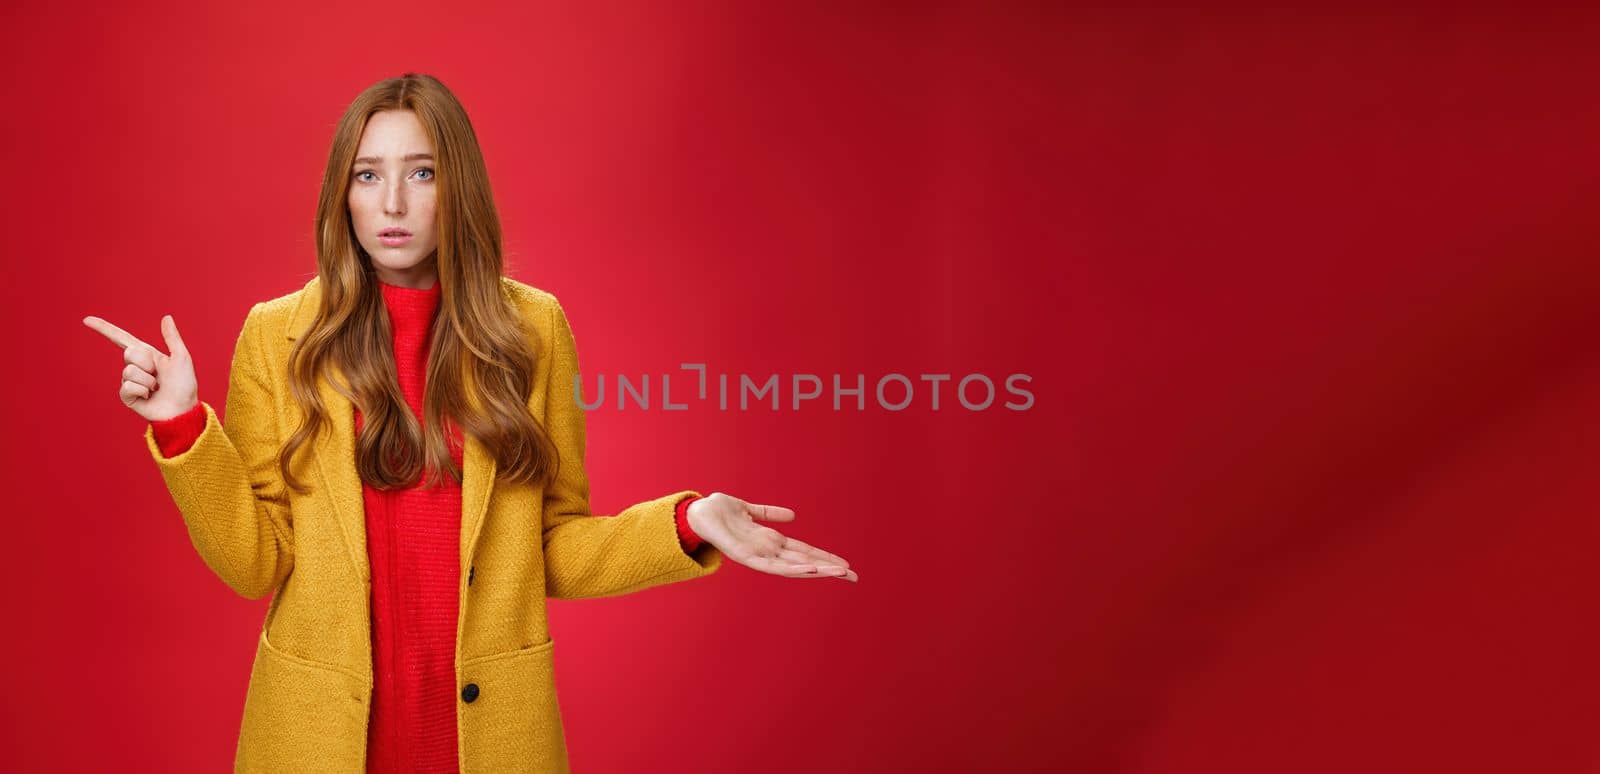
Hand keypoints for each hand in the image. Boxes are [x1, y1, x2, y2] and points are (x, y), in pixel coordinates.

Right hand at [83, 314, 198, 422]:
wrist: (183, 409)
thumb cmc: (184, 385)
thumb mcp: (181, 358)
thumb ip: (172, 338)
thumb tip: (166, 317)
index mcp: (146, 354)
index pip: (121, 338)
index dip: (104, 328)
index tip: (86, 320)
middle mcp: (135, 366)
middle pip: (129, 353)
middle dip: (147, 363)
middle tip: (159, 375)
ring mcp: (129, 381)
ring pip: (130, 372)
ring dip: (148, 380)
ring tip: (156, 388)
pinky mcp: (126, 395)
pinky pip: (128, 387)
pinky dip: (142, 391)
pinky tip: (148, 397)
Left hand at [687, 492, 858, 581]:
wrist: (695, 513)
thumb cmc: (718, 511)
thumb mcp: (749, 509)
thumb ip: (769, 513)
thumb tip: (793, 516)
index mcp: (771, 541)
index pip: (804, 551)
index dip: (825, 558)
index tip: (845, 565)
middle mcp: (768, 550)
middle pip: (805, 561)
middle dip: (829, 569)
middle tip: (855, 576)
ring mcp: (758, 555)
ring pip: (794, 566)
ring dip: (817, 570)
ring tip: (839, 573)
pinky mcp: (745, 556)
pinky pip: (772, 565)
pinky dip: (792, 568)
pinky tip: (809, 569)